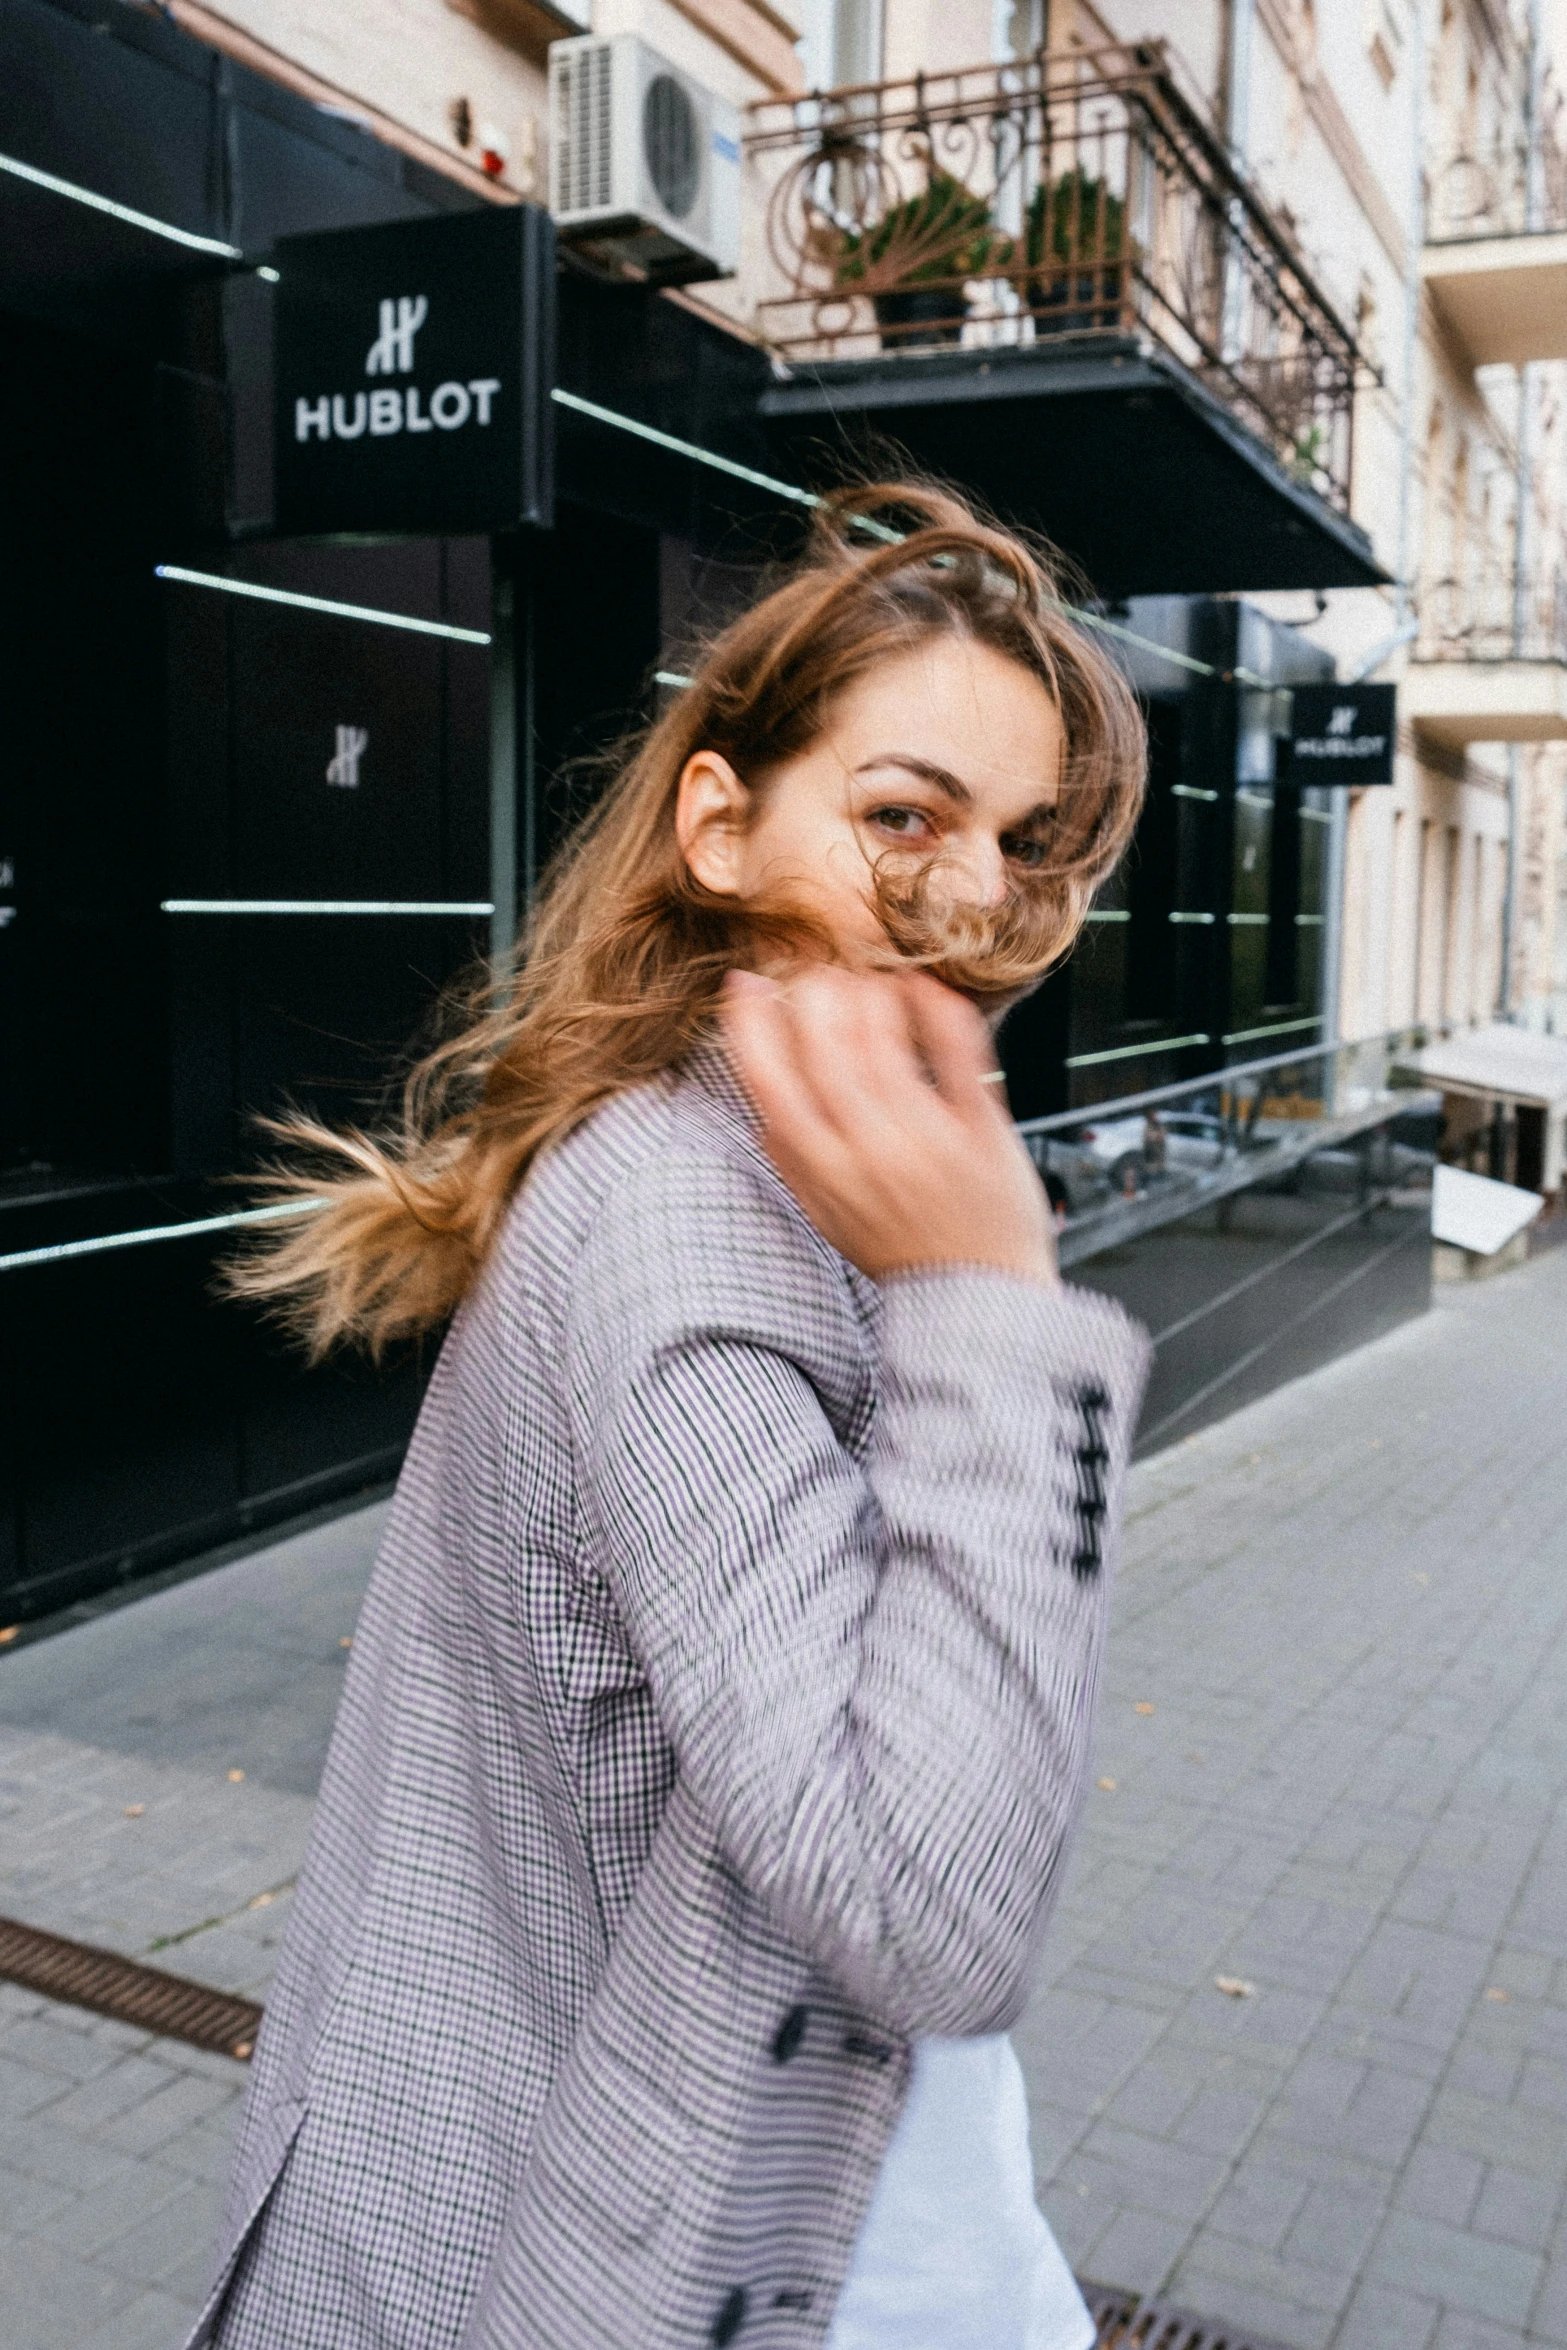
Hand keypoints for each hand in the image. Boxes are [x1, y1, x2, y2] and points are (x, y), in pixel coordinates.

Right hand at [721, 966, 1057, 1286]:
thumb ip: (794, 1158)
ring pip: (883, 1045)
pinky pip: (956, 1055)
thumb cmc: (899, 1249)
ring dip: (870, 995)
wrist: (975, 1296)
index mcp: (820, 1171)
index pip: (768, 1083)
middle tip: (820, 973)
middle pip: (825, 1050)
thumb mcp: (827, 1213)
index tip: (747, 983)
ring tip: (870, 981)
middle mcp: (866, 1153)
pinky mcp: (980, 1133)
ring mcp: (924, 1141)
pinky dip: (937, 1010)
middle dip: (814, 994)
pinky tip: (924, 988)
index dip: (751, 1024)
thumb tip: (763, 1095)